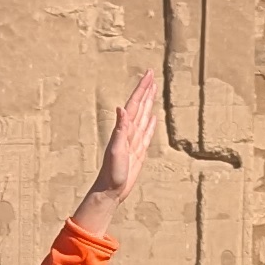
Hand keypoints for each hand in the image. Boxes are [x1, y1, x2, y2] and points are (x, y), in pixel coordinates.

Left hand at [75, 72, 160, 237]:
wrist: (111, 190)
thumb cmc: (112, 172)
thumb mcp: (116, 150)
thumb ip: (120, 129)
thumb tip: (122, 108)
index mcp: (124, 129)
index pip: (135, 104)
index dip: (142, 88)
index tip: (149, 74)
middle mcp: (129, 132)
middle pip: (140, 106)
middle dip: (146, 90)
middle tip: (152, 75)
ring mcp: (134, 141)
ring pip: (145, 117)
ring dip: (149, 103)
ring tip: (153, 90)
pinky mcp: (139, 151)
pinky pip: (147, 133)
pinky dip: (151, 123)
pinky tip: (153, 117)